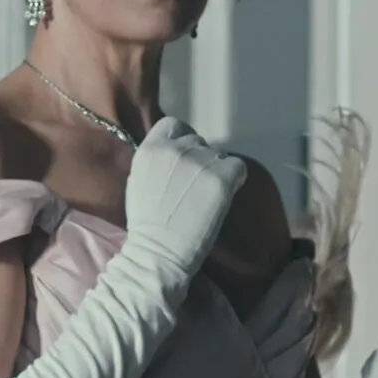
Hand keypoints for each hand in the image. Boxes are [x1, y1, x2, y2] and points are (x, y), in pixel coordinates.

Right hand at [123, 117, 247, 275]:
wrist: (158, 252)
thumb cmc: (147, 225)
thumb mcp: (140, 180)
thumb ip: (158, 161)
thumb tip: (177, 151)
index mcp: (151, 148)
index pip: (173, 125)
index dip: (182, 140)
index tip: (184, 160)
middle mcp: (176, 148)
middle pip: (198, 140)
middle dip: (199, 159)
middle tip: (195, 187)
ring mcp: (200, 162)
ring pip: (219, 154)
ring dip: (216, 170)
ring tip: (206, 196)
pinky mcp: (221, 178)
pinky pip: (238, 167)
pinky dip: (234, 180)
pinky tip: (223, 197)